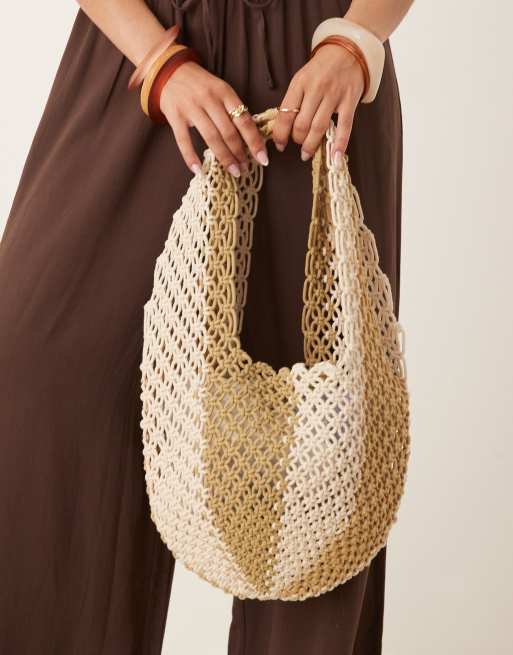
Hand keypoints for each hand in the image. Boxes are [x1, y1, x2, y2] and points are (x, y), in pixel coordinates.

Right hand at [159, 61, 268, 176]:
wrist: (170, 71)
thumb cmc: (201, 85)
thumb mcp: (221, 90)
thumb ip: (233, 109)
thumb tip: (251, 138)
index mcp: (225, 92)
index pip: (244, 120)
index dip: (255, 141)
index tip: (263, 158)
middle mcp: (209, 99)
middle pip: (228, 131)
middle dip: (239, 153)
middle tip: (246, 169)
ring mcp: (191, 108)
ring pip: (211, 137)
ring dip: (224, 157)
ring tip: (233, 171)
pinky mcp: (175, 116)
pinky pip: (183, 140)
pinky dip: (190, 156)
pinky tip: (198, 170)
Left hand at [272, 44, 364, 164]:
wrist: (348, 50)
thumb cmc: (321, 69)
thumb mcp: (302, 79)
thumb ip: (294, 100)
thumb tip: (283, 128)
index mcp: (300, 83)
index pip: (285, 114)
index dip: (280, 134)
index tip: (279, 145)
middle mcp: (316, 89)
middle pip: (302, 124)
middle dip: (297, 140)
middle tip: (298, 146)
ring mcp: (334, 95)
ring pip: (319, 128)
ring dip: (311, 145)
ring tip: (307, 153)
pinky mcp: (350, 101)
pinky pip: (344, 127)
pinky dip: (339, 144)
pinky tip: (334, 158)